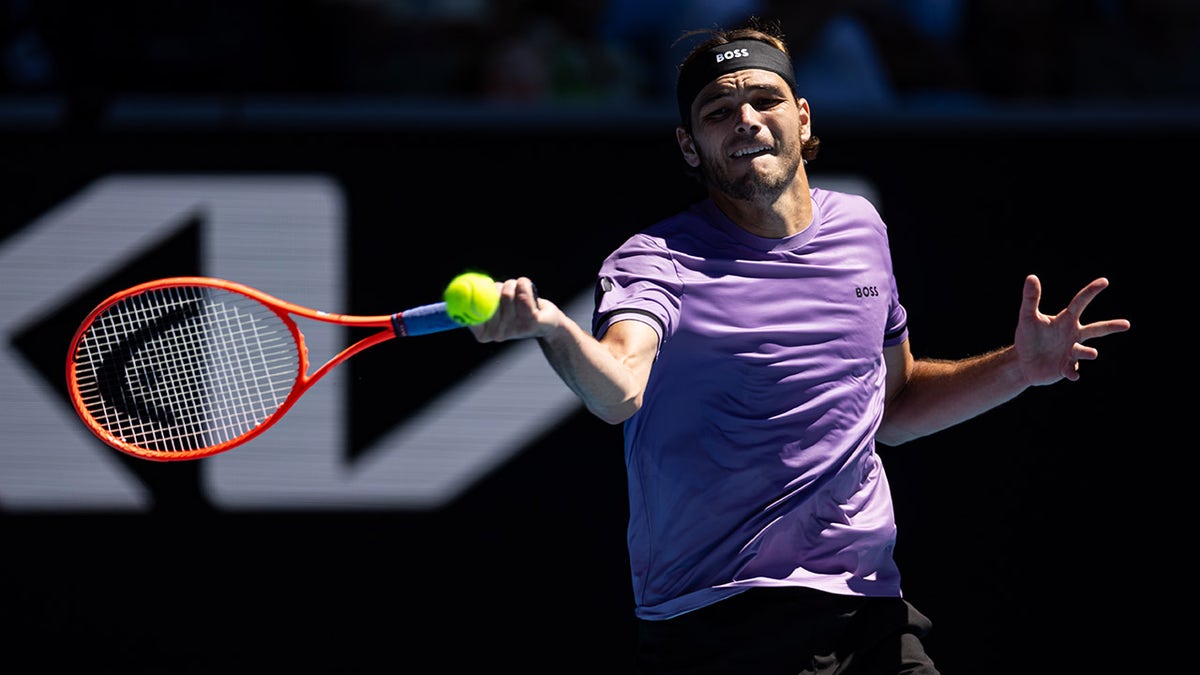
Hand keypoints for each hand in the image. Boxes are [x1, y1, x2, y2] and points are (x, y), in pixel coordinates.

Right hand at [468, 276, 555, 342]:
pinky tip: (527, 288)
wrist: (547, 322)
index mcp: (483, 334)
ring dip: (511, 284)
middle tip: (505, 288)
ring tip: (517, 289)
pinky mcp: (531, 323)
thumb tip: (460, 294)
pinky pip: (523, 294)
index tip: (487, 290)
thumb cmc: (515, 311)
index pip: (470, 311)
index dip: (476, 294)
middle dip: (497, 287)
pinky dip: (524, 284)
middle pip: (488, 299)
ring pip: (506, 294)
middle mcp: (497, 335)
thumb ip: (477, 302)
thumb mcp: (493, 309)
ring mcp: (514, 330)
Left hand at [1015, 274, 1130, 385]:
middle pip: (1095, 329)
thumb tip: (1031, 276)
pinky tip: (1073, 375)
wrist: (1023, 362)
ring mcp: (1071, 352)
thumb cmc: (1028, 338)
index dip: (1091, 292)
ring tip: (1093, 353)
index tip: (1105, 281)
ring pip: (1084, 351)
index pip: (1080, 303)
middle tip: (1127, 324)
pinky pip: (1072, 370)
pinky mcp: (1066, 368)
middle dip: (1111, 327)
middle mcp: (1073, 335)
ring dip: (1087, 352)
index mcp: (1066, 320)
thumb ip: (1030, 299)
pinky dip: (1073, 372)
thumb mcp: (1027, 317)